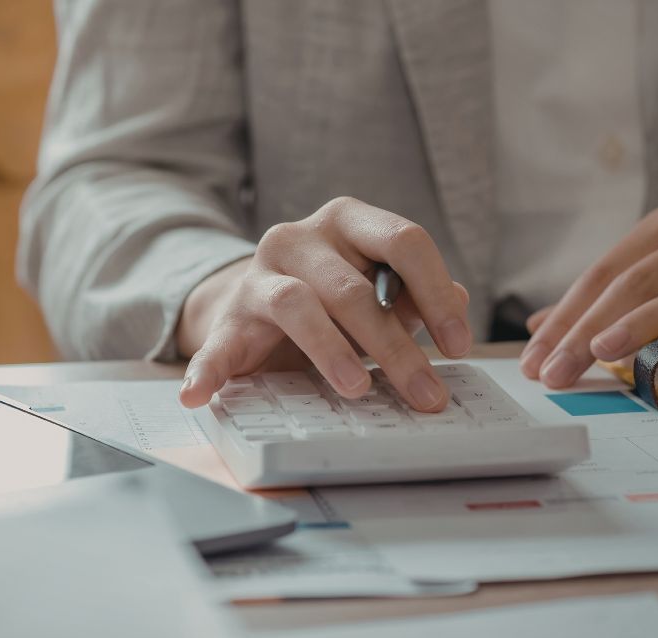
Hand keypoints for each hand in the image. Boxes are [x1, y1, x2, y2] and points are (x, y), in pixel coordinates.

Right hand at [176, 196, 472, 410]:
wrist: (258, 308)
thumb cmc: (333, 301)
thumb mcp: (380, 292)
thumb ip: (416, 297)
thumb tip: (459, 303)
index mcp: (347, 222)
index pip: (402, 240)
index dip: (437, 291)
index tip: (458, 346)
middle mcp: (299, 238)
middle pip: (354, 287)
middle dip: (396, 346)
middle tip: (425, 394)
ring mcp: (258, 277)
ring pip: (297, 305)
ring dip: (331, 351)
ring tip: (356, 390)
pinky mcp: (225, 320)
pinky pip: (213, 346)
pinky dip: (206, 372)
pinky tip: (198, 395)